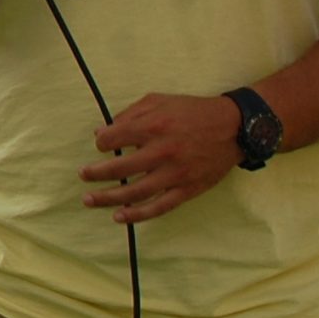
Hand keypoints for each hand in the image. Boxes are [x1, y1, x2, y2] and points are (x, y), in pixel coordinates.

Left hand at [80, 93, 242, 223]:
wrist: (234, 127)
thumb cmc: (192, 111)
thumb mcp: (159, 100)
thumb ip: (129, 114)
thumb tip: (101, 131)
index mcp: (153, 126)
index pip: (113, 139)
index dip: (101, 142)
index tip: (100, 145)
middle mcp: (162, 151)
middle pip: (119, 169)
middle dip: (95, 174)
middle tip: (83, 176)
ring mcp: (175, 174)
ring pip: (135, 193)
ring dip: (108, 198)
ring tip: (89, 200)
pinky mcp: (187, 189)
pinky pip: (159, 207)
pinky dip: (137, 215)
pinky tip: (119, 217)